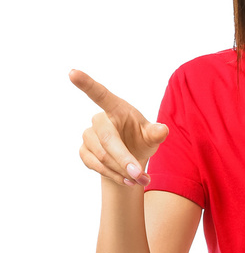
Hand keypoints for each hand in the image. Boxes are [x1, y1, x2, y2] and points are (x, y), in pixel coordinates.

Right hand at [69, 69, 167, 186]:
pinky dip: (114, 175)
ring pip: (103, 158)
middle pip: (107, 140)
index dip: (86, 84)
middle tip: (140, 176)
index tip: (72, 73)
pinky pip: (97, 166)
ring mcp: (89, 136)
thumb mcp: (152, 136)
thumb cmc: (141, 139)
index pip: (100, 94)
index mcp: (116, 108)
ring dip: (123, 171)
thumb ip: (156, 133)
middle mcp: (99, 119)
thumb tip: (162, 130)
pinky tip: (126, 179)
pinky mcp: (84, 151)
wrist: (130, 160)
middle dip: (124, 159)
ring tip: (140, 179)